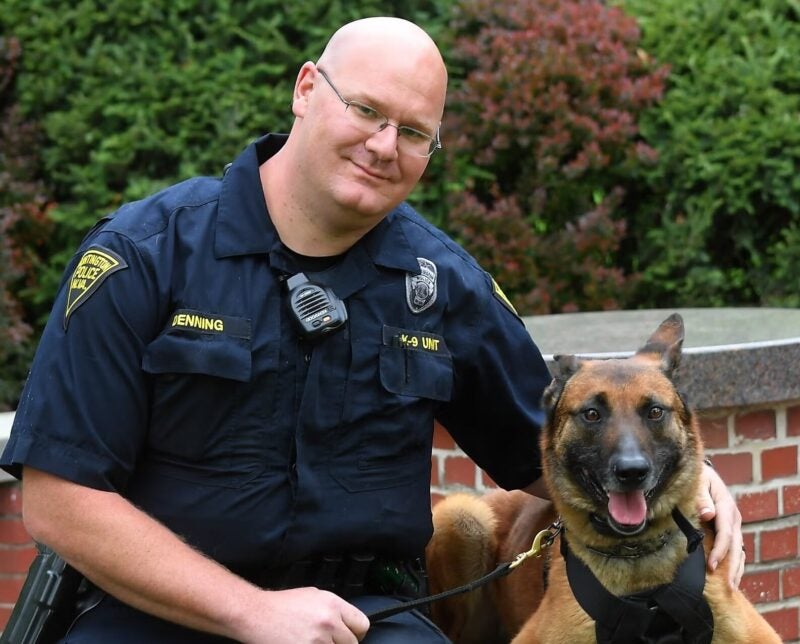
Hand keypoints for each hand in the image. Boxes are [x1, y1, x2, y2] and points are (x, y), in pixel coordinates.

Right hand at [240, 587, 369, 643]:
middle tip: (327, 641)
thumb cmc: (281, 605)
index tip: (349, 637)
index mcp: (333, 604)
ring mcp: (318, 640)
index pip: (361, 624)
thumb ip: (334, 609)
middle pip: (351, 643)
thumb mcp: (314, 596)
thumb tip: (347, 623)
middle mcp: (328, 621)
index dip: (356, 633)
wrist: (256, 614)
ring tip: (313, 642)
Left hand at [696, 462, 743, 588]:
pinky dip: (734, 563)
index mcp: (726, 505)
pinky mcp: (730, 528)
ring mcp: (733, 523)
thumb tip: (708, 514)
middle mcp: (733, 517)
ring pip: (738, 549)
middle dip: (731, 567)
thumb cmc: (696, 476)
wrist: (702, 472)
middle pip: (735, 545)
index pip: (725, 533)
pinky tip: (731, 576)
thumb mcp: (698, 481)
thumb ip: (701, 497)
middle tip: (727, 586)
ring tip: (731, 587)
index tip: (711, 566)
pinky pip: (735, 548)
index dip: (719, 551)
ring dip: (735, 568)